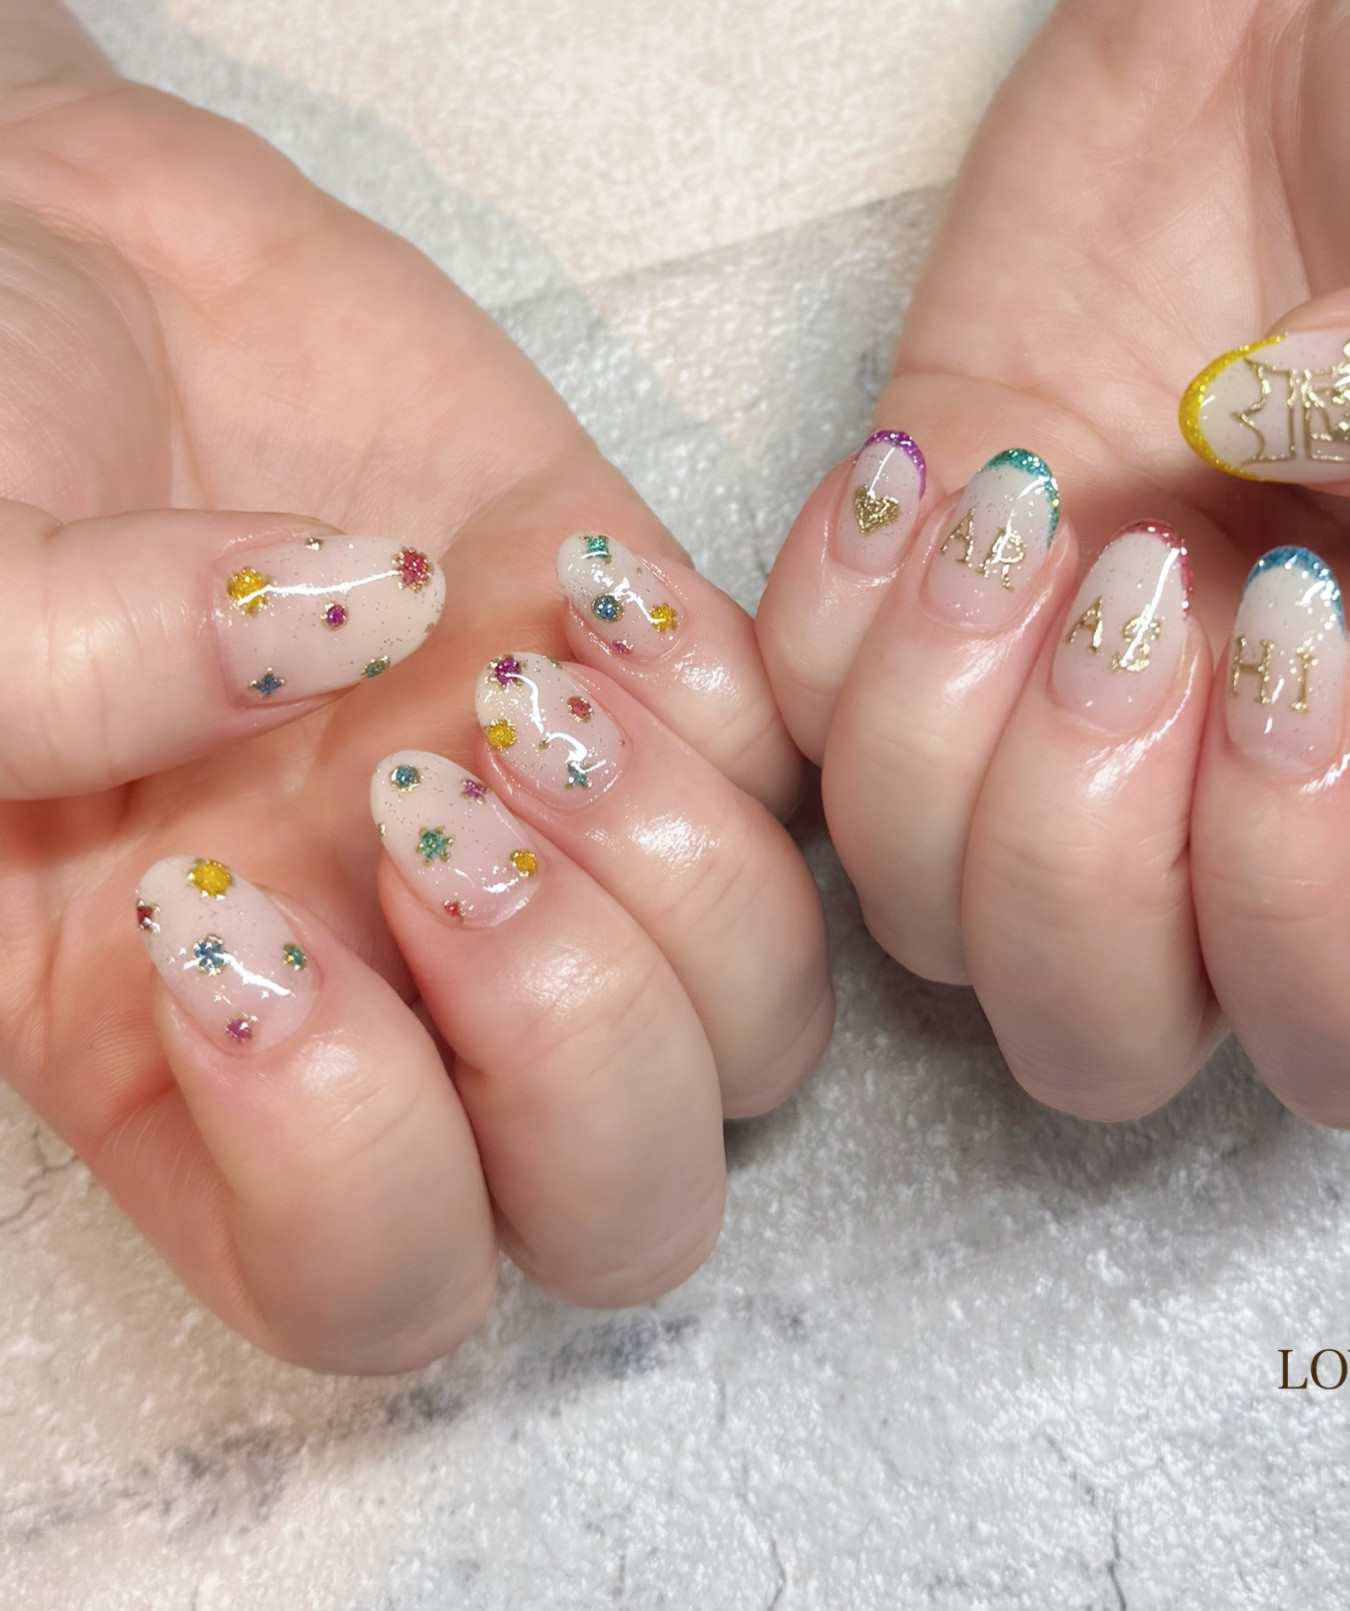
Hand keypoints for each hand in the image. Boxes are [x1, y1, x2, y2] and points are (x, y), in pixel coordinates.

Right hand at [0, 6, 831, 1369]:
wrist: (78, 265)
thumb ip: (47, 665)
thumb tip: (326, 639)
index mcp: (191, 1055)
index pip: (370, 1285)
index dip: (348, 1159)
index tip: (219, 911)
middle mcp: (408, 984)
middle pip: (625, 1203)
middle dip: (577, 1039)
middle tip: (426, 812)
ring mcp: (554, 834)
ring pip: (759, 1014)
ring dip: (673, 869)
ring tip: (513, 687)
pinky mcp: (649, 679)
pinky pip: (794, 779)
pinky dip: (722, 701)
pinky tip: (579, 586)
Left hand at [759, 0, 1349, 1125]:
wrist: (1315, 3)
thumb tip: (1315, 451)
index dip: (1297, 910)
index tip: (1291, 643)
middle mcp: (1234, 792)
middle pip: (1095, 1030)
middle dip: (1068, 856)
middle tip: (1131, 596)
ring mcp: (1054, 710)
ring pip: (914, 907)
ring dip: (927, 730)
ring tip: (1018, 503)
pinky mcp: (920, 602)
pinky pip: (798, 729)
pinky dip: (823, 624)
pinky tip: (920, 474)